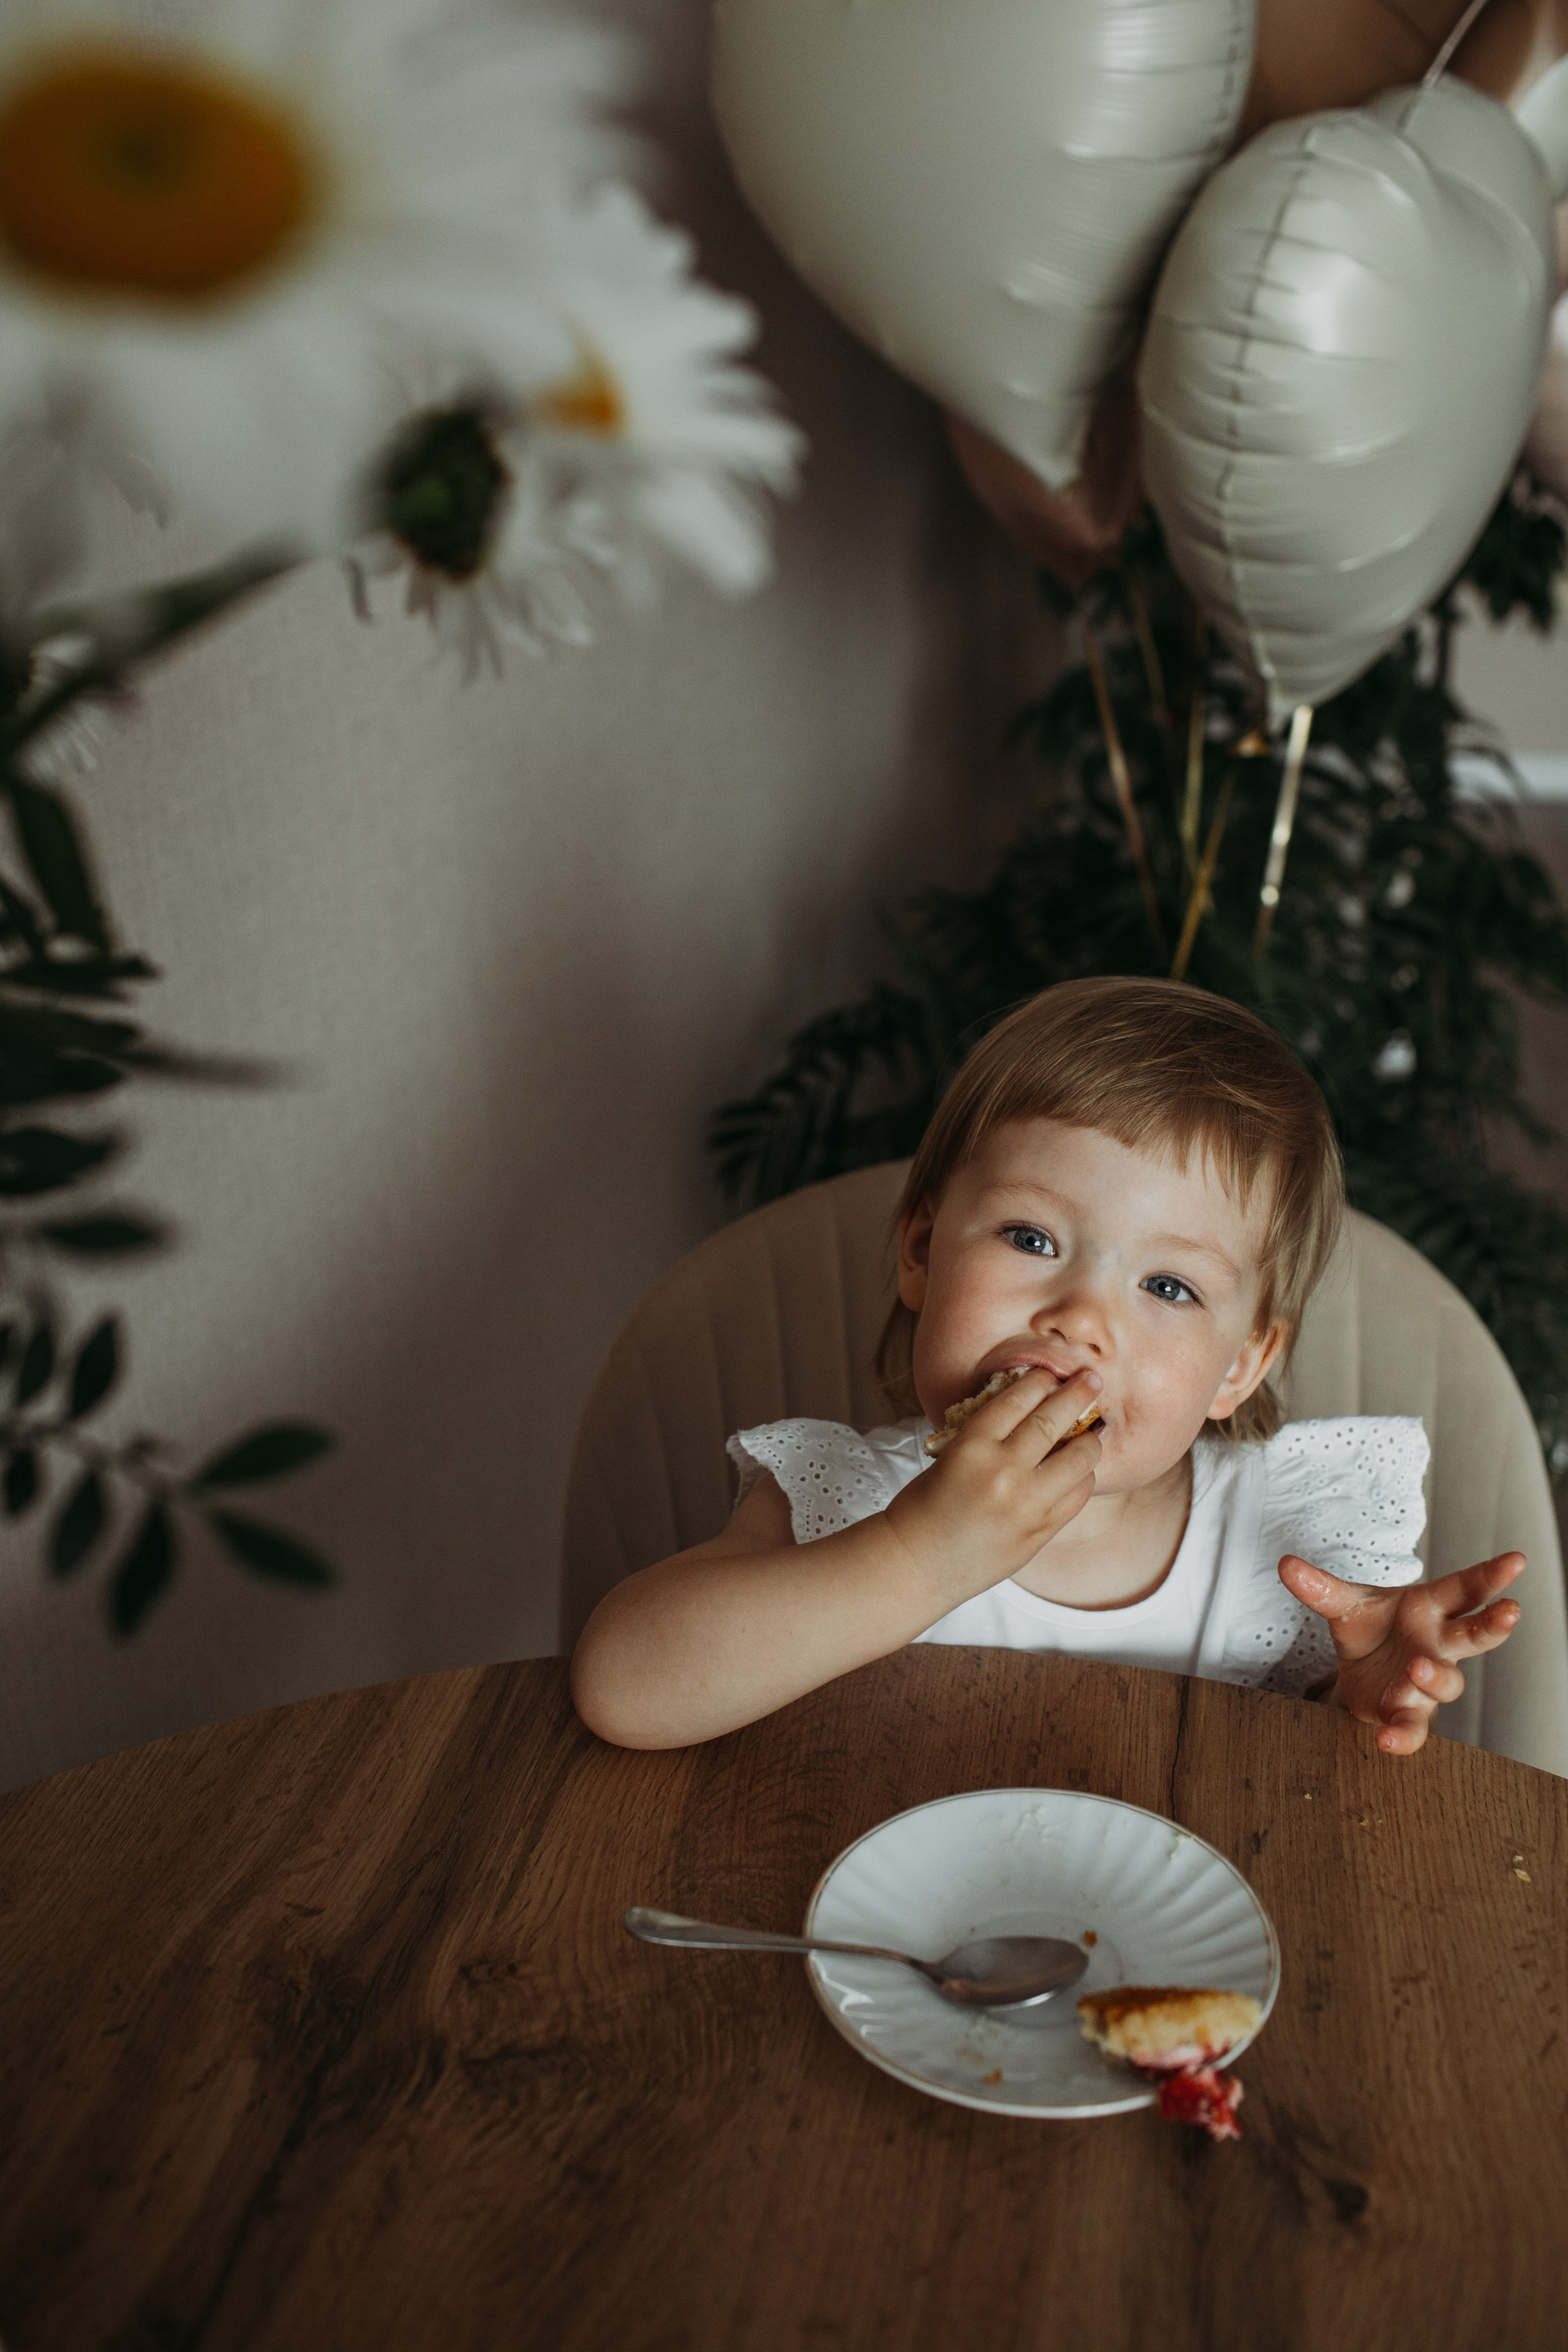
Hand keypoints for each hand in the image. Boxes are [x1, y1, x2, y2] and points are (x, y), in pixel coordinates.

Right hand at [884, 1367, 1101, 1606]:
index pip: (1016, 1400)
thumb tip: (1030, 1413)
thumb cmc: (924, 1507)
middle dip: (1078, 1395)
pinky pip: (1078, 1496)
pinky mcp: (1040, 1531)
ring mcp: (1026, 1503)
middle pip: (1052, 1420)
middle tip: (1093, 1380)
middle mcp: (1002, 1470)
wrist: (918, 1564)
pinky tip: (1082, 1471)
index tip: (1052, 1374)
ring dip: (1089, 1441)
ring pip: (1077, 1459)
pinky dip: (1084, 1478)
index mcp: (971, 1446)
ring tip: (1094, 1432)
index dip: (1039, 1381)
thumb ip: (988, 1438)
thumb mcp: (948, 1458)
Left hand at [1277, 1551, 1524, 1756]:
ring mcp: (1426, 1682)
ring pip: (1447, 1682)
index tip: (1517, 1560)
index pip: (1465, 1589)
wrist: (1356, 1671)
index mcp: (1430, 1608)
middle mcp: (1437, 1645)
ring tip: (1419, 1667)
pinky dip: (1402, 1738)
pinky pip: (1412, 1729)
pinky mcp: (1406, 1714)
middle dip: (1493, 1624)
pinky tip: (1386, 1741)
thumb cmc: (1369, 1628)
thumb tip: (1286, 1565)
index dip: (1491, 1576)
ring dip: (1436, 1675)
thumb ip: (1319, 1588)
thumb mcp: (1344, 1604)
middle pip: (1475, 1634)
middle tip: (1510, 1612)